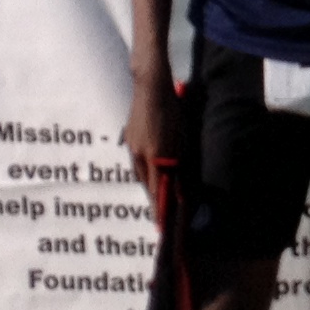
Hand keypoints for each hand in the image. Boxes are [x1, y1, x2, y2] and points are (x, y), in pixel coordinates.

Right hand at [123, 71, 178, 206]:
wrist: (151, 87)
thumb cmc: (171, 112)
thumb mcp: (180, 140)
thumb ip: (177, 165)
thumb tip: (177, 189)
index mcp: (153, 155)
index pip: (155, 189)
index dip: (158, 206)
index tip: (160, 222)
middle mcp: (139, 153)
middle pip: (145, 182)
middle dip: (151, 196)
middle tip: (158, 209)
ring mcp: (131, 144)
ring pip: (138, 170)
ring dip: (147, 180)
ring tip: (154, 190)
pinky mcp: (129, 136)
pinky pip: (135, 158)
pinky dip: (143, 166)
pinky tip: (148, 166)